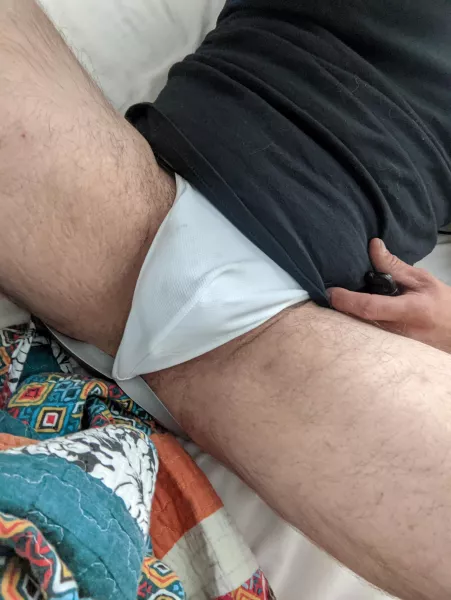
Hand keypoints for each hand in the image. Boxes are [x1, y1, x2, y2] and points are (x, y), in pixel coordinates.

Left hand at [329, 238, 450, 353]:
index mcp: (409, 310)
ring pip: (359, 328)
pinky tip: (348, 307)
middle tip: (324, 291)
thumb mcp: (422, 279)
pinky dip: (353, 318)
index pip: (371, 307)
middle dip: (339, 306)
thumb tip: (373, 246)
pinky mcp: (385, 347)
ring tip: (335, 297)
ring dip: (344, 312)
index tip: (330, 291)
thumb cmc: (440, 304)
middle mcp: (396, 331)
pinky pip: (364, 332)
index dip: (347, 299)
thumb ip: (394, 266)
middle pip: (358, 320)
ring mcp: (390, 343)